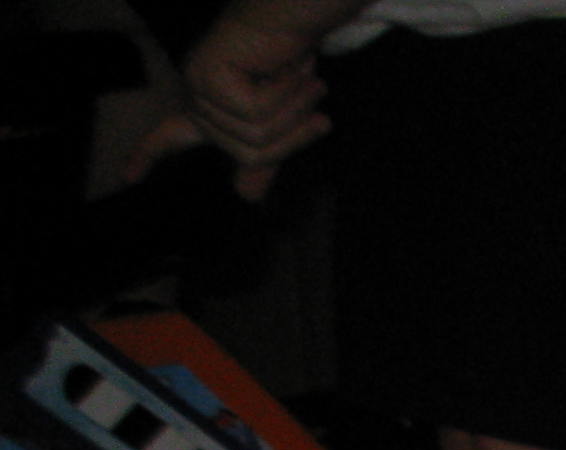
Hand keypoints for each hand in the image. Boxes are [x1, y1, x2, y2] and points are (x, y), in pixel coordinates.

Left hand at [129, 12, 332, 200]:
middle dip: (292, 138)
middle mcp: (198, 96)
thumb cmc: (289, 56)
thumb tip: (247, 197)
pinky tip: (289, 74)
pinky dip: (285, 97)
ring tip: (309, 85)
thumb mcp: (282, 115)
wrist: (291, 13)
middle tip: (320, 113)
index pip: (172, 136)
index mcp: (207, 105)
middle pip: (248, 155)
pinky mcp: (212, 78)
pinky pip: (256, 115)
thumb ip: (264, 152)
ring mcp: (201, 86)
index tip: (127, 176)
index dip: (149, 155)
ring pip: (255, 138)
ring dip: (294, 114)